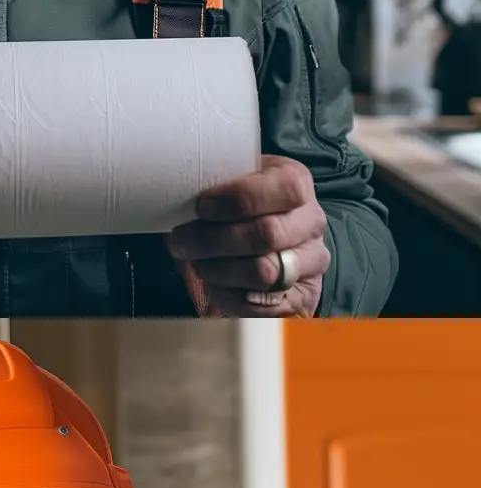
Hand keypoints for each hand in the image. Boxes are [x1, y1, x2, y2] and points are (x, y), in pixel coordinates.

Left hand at [166, 156, 327, 315]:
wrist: (267, 239)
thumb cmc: (236, 207)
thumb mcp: (230, 182)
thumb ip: (213, 183)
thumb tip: (175, 195)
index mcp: (296, 184)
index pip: (284, 189)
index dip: (237, 200)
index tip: (202, 207)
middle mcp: (311, 223)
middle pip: (266, 234)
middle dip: (212, 240)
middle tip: (182, 240)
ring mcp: (311, 262)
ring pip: (262, 273)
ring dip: (216, 269)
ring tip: (196, 261)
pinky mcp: (302, 296)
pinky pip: (260, 304)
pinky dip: (227, 295)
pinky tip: (214, 282)